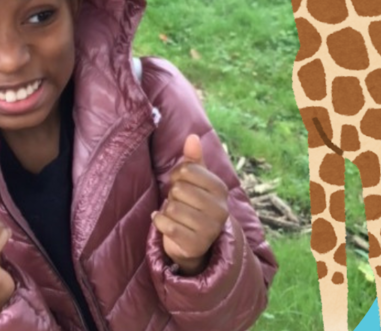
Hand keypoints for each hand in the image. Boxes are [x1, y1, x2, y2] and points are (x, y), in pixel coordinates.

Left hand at [152, 135, 229, 275]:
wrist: (194, 244)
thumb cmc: (192, 206)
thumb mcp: (196, 181)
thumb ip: (194, 159)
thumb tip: (192, 136)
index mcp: (221, 188)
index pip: (187, 170)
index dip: (177, 176)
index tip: (180, 184)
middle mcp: (220, 209)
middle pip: (179, 189)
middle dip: (173, 196)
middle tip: (179, 203)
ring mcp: (210, 228)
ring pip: (173, 208)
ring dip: (167, 211)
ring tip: (175, 215)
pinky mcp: (196, 244)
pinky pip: (167, 225)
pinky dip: (159, 222)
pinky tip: (166, 224)